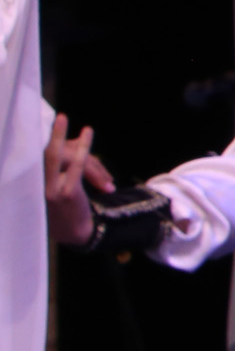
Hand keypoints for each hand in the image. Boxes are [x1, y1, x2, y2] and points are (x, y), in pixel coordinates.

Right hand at [44, 114, 108, 248]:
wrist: (75, 234)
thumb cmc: (62, 211)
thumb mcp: (50, 191)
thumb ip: (51, 173)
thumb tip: (62, 147)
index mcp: (31, 185)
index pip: (36, 159)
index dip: (40, 141)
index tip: (41, 126)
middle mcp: (38, 186)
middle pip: (43, 154)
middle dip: (50, 134)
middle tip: (59, 116)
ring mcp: (52, 189)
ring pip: (60, 156)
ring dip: (69, 138)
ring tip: (83, 127)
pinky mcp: (68, 192)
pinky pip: (77, 165)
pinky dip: (83, 147)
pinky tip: (87, 134)